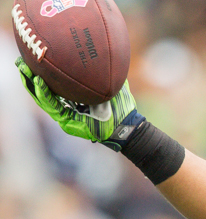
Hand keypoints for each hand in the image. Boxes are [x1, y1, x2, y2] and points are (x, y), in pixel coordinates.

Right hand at [15, 57, 144, 151]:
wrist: (126, 125)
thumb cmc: (121, 107)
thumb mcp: (111, 84)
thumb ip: (105, 71)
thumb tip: (105, 50)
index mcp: (74, 99)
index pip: (53, 86)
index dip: (42, 73)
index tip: (34, 57)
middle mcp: (67, 107)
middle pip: (43, 91)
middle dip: (30, 76)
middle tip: (21, 61)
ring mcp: (66, 116)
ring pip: (43, 99)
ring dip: (32, 84)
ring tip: (25, 69)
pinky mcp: (67, 123)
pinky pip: (53, 107)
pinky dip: (45, 95)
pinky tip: (39, 82)